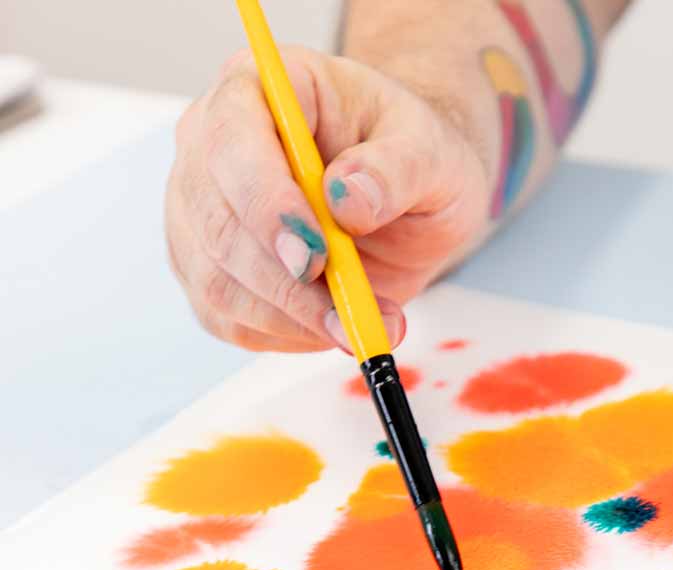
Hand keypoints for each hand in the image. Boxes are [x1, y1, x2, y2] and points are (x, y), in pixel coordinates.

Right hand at [166, 46, 489, 352]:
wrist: (407, 199)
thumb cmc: (411, 158)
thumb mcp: (431, 153)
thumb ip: (395, 170)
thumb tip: (349, 199)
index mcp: (258, 90)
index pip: (231, 141)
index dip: (267, 205)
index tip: (316, 255)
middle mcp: (210, 146)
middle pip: (216, 225)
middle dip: (286, 284)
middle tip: (353, 316)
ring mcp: (202, 212)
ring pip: (218, 284)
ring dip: (293, 320)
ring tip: (362, 325)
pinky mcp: (211, 271)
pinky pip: (229, 320)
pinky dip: (284, 337)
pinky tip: (330, 326)